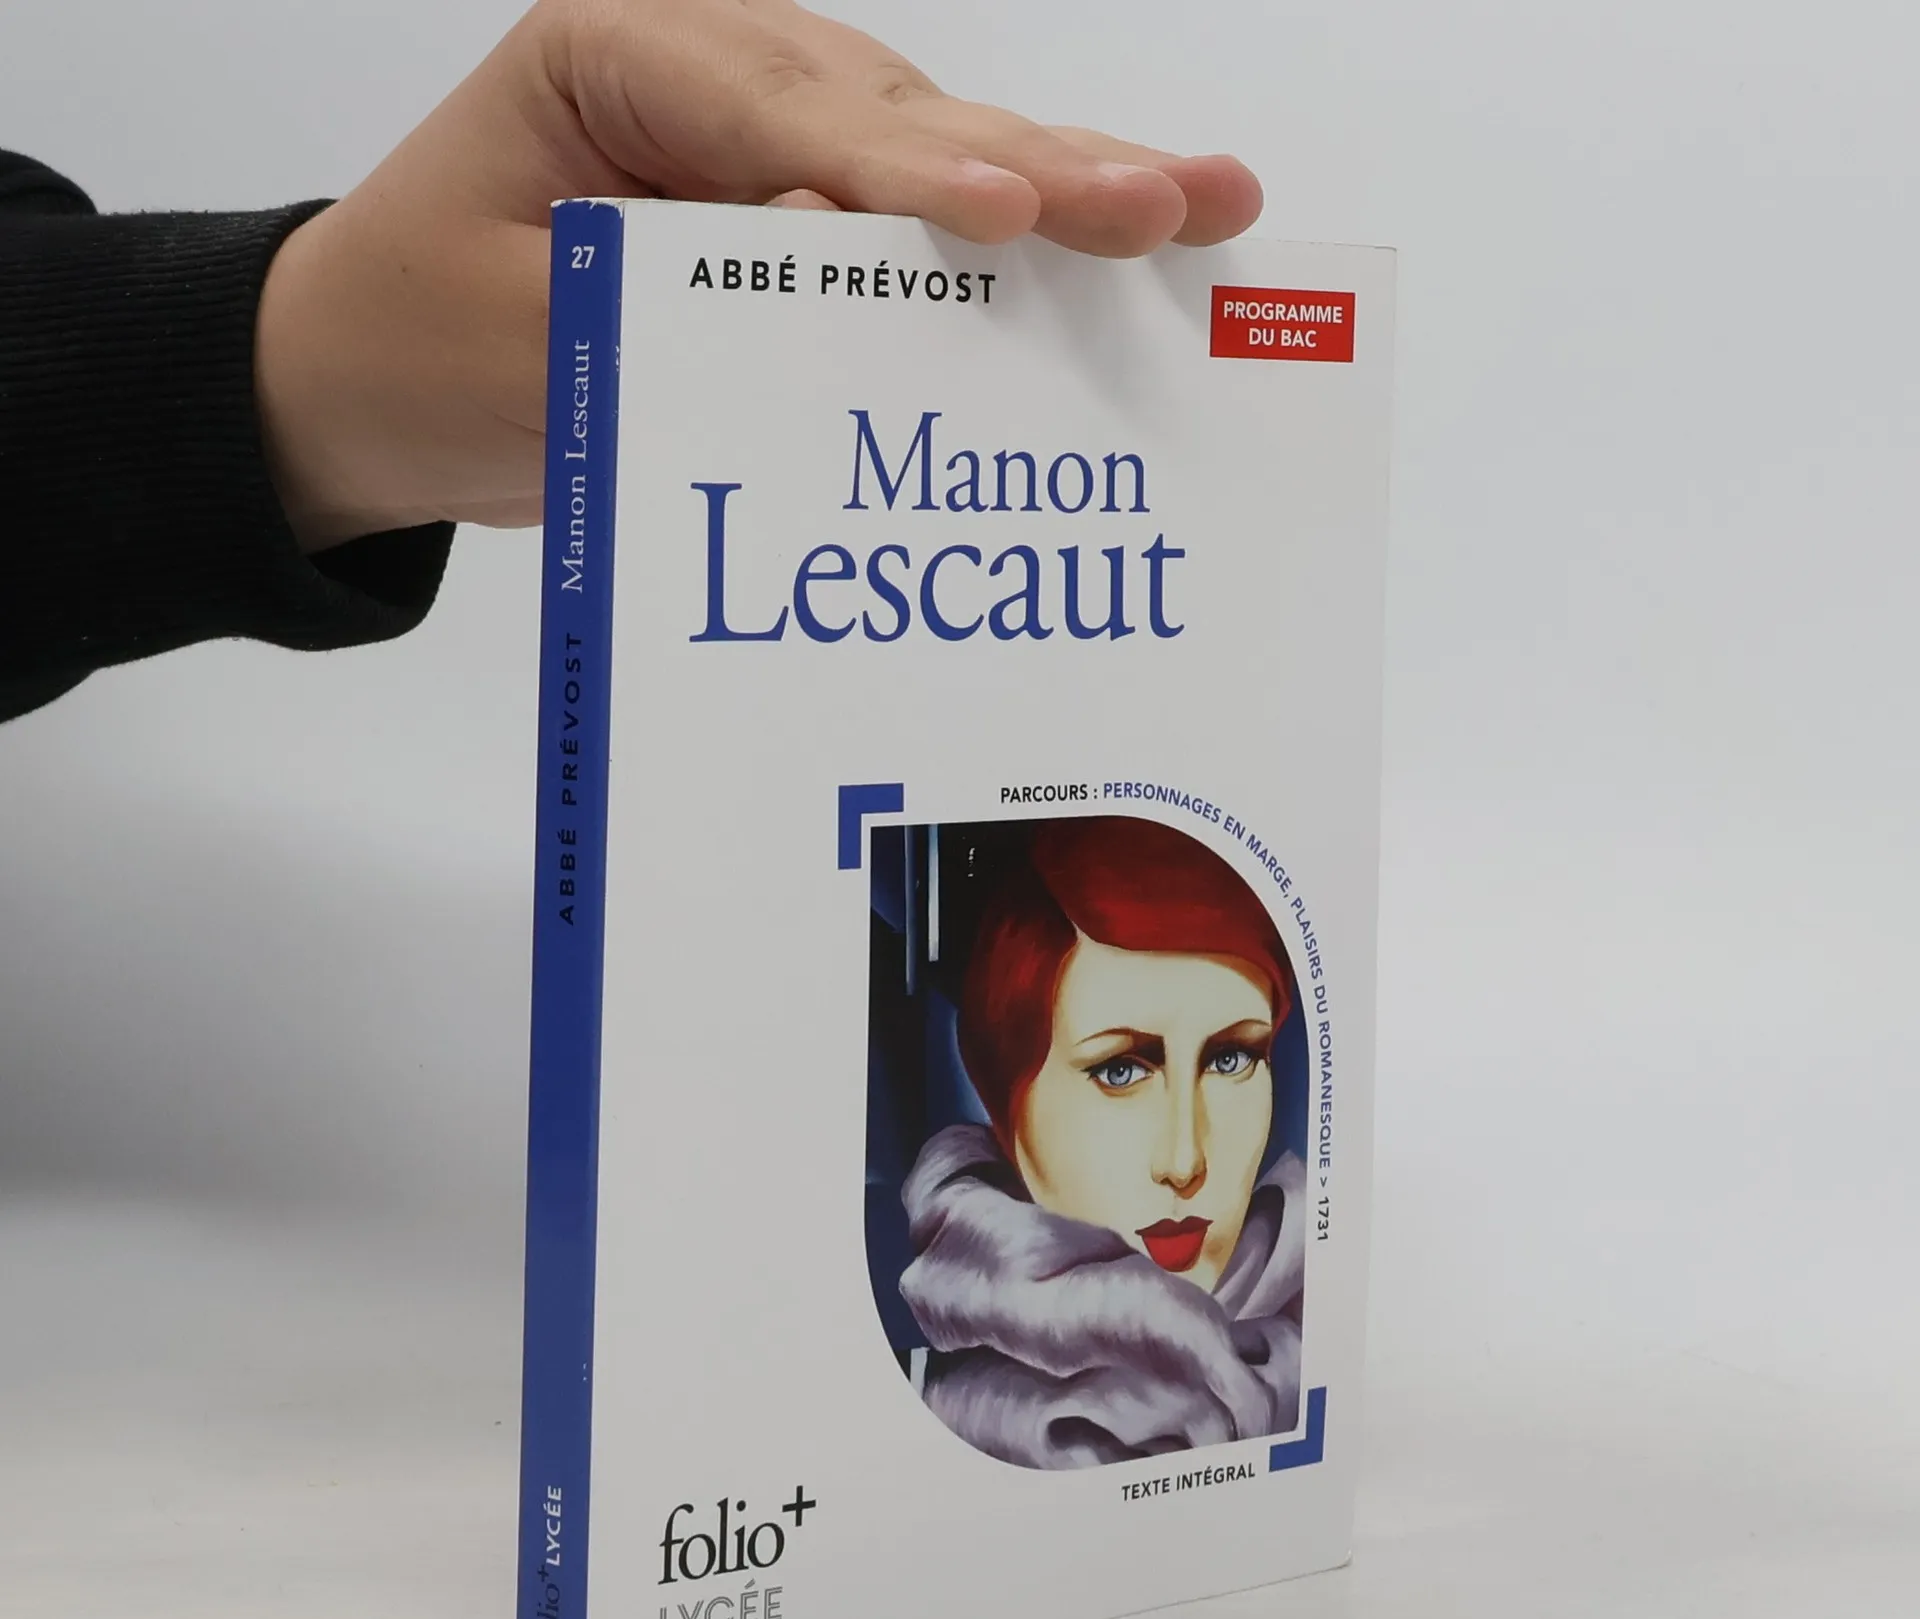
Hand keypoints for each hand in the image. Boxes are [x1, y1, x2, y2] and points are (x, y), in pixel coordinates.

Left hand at [254, 0, 1263, 552]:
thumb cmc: (416, 347)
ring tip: (1204, 205)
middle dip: (1035, 165)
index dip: (905, 170)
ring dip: (1068, 189)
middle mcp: (713, 76)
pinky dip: (1023, 252)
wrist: (372, 390)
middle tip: (1168, 202)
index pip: (777, 109)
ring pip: (936, 156)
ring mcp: (771, 143)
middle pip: (893, 116)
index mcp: (616, 57)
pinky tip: (1134, 243)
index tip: (1013, 212)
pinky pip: (922, 228)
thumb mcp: (513, 336)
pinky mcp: (800, 220)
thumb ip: (663, 300)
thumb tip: (834, 257)